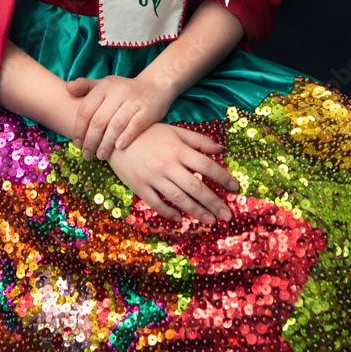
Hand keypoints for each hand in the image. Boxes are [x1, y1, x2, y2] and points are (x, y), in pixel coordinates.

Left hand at [67, 74, 170, 160]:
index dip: (79, 130)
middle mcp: (118, 92)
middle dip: (90, 141)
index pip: (86, 110)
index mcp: (104, 86)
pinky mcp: (147, 111)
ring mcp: (134, 101)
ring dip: (106, 144)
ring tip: (101, 155)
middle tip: (87, 154)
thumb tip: (68, 88)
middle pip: (98, 121)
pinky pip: (134, 127)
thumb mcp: (105, 84)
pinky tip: (118, 148)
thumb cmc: (124, 90)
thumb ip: (85, 86)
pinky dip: (125, 138)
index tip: (76, 144)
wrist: (155, 86)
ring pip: (115, 126)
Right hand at [107, 123, 239, 224]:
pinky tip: (180, 219)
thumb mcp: (175, 131)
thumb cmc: (149, 133)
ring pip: (178, 198)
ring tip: (210, 220)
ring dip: (196, 211)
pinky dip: (169, 213)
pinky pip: (157, 203)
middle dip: (214, 203)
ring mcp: (153, 177)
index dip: (223, 177)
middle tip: (227, 216)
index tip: (235, 188)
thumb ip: (199, 140)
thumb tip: (222, 149)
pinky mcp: (139, 186)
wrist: (115, 136)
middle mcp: (167, 164)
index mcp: (178, 149)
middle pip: (196, 187)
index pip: (207, 166)